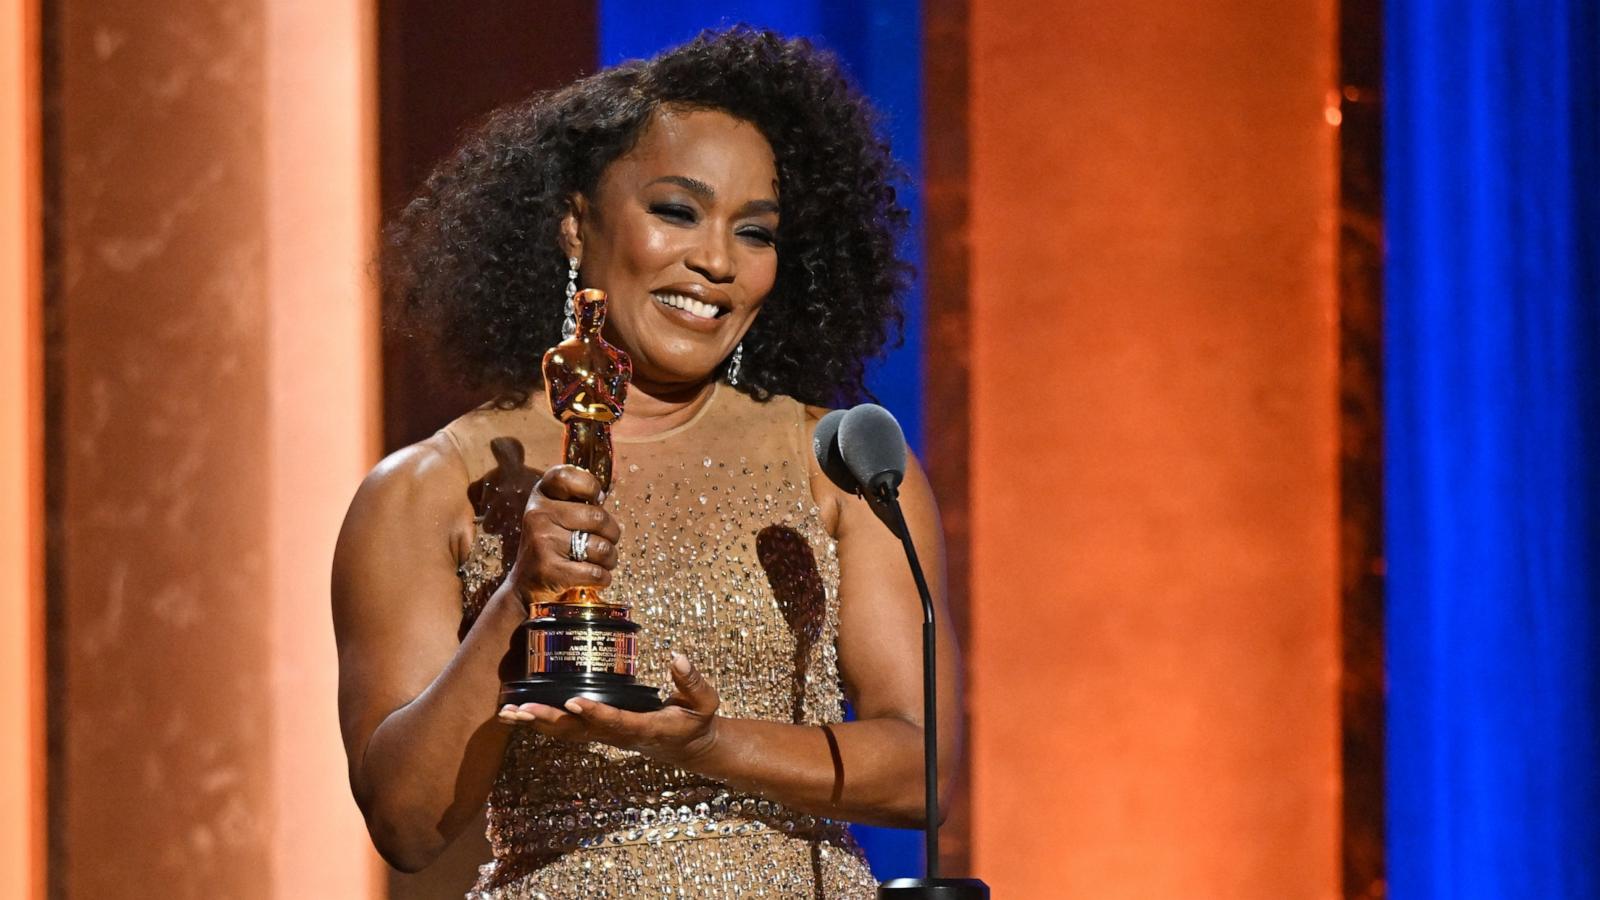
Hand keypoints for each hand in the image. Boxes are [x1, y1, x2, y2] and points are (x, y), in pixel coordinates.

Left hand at [496, 653, 721, 766]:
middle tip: (522, 711)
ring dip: (535, 723)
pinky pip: (563, 728)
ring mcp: (604, 736)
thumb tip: (676, 656)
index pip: (616, 722)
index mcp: (645, 728)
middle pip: (578, 731)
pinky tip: (515, 713)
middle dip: (549, 720)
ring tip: (506, 714)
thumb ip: (692, 682)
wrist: (687, 746)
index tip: (573, 701)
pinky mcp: (596, 731)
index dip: (595, 713)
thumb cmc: (695, 721)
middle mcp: (618, 736)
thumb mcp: (705, 703)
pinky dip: (538, 722)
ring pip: (565, 732)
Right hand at [508, 465, 621, 605]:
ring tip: (603, 561)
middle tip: (607, 541)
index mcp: (541, 496)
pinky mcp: (549, 569)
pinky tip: (596, 577)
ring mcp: (542, 541)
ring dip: (610, 558)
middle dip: (612, 532)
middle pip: (597, 516)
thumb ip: (577, 500)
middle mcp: (537, 514)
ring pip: (600, 547)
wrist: (525, 586)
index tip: (596, 501)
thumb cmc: (551, 545)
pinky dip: (603, 578)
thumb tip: (606, 493)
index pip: (567, 476)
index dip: (590, 486)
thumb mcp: (555, 514)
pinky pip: (595, 573)